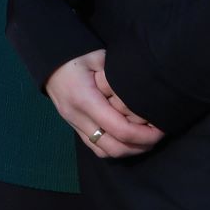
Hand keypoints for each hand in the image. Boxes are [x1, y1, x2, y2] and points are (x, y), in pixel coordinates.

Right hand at [46, 49, 160, 159]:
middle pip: (114, 147)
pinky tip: (127, 140)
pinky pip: (96, 148)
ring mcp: (74, 125)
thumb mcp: (99, 58)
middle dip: (141, 146)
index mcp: (85, 99)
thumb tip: (143, 93)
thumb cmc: (77, 56)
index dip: (144, 134)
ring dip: (128, 151)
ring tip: (145, 140)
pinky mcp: (74, 128)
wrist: (49, 63)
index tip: (161, 128)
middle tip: (158, 136)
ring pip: (105, 152)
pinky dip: (115, 148)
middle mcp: (78, 117)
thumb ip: (119, 76)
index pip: (120, 129)